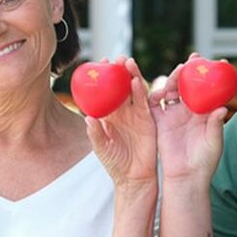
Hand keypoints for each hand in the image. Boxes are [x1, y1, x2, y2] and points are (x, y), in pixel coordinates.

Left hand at [84, 57, 157, 188]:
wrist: (134, 178)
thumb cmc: (115, 164)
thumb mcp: (102, 149)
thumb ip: (96, 134)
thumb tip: (88, 118)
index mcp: (109, 116)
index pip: (106, 92)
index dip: (104, 78)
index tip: (101, 63)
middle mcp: (123, 112)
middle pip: (121, 87)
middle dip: (120, 72)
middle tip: (117, 59)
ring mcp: (136, 115)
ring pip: (134, 91)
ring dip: (132, 76)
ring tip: (128, 63)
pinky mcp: (148, 120)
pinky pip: (144, 103)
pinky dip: (140, 92)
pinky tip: (136, 82)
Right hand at [150, 54, 226, 181]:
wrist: (186, 178)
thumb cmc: (205, 162)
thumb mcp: (214, 143)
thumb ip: (216, 126)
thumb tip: (222, 108)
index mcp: (204, 113)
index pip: (207, 89)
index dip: (211, 75)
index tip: (219, 62)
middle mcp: (188, 111)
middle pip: (186, 85)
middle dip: (188, 71)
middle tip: (192, 60)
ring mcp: (173, 115)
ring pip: (171, 90)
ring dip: (172, 79)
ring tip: (177, 74)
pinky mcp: (159, 122)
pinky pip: (154, 105)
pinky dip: (154, 95)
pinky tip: (158, 92)